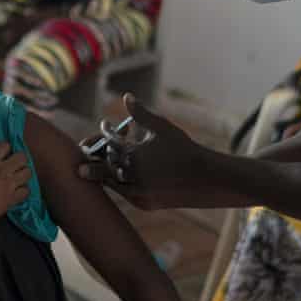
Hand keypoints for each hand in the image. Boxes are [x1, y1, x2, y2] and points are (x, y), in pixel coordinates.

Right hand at [0, 143, 30, 236]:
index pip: (6, 145)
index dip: (3, 150)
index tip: (0, 156)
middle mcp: (2, 170)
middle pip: (22, 157)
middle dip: (17, 159)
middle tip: (10, 165)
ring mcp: (9, 185)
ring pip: (28, 172)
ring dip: (22, 173)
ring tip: (15, 178)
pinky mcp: (11, 200)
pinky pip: (26, 191)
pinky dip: (22, 190)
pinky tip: (15, 192)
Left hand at [78, 94, 214, 209]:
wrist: (206, 179)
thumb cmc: (184, 149)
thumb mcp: (163, 128)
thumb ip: (141, 113)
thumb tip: (126, 96)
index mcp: (135, 155)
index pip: (109, 143)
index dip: (103, 133)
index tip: (105, 125)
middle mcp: (133, 176)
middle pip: (104, 165)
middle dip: (97, 154)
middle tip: (94, 145)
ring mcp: (137, 193)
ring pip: (111, 182)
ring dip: (106, 170)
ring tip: (107, 158)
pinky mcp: (143, 204)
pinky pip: (124, 192)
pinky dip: (119, 182)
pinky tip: (121, 172)